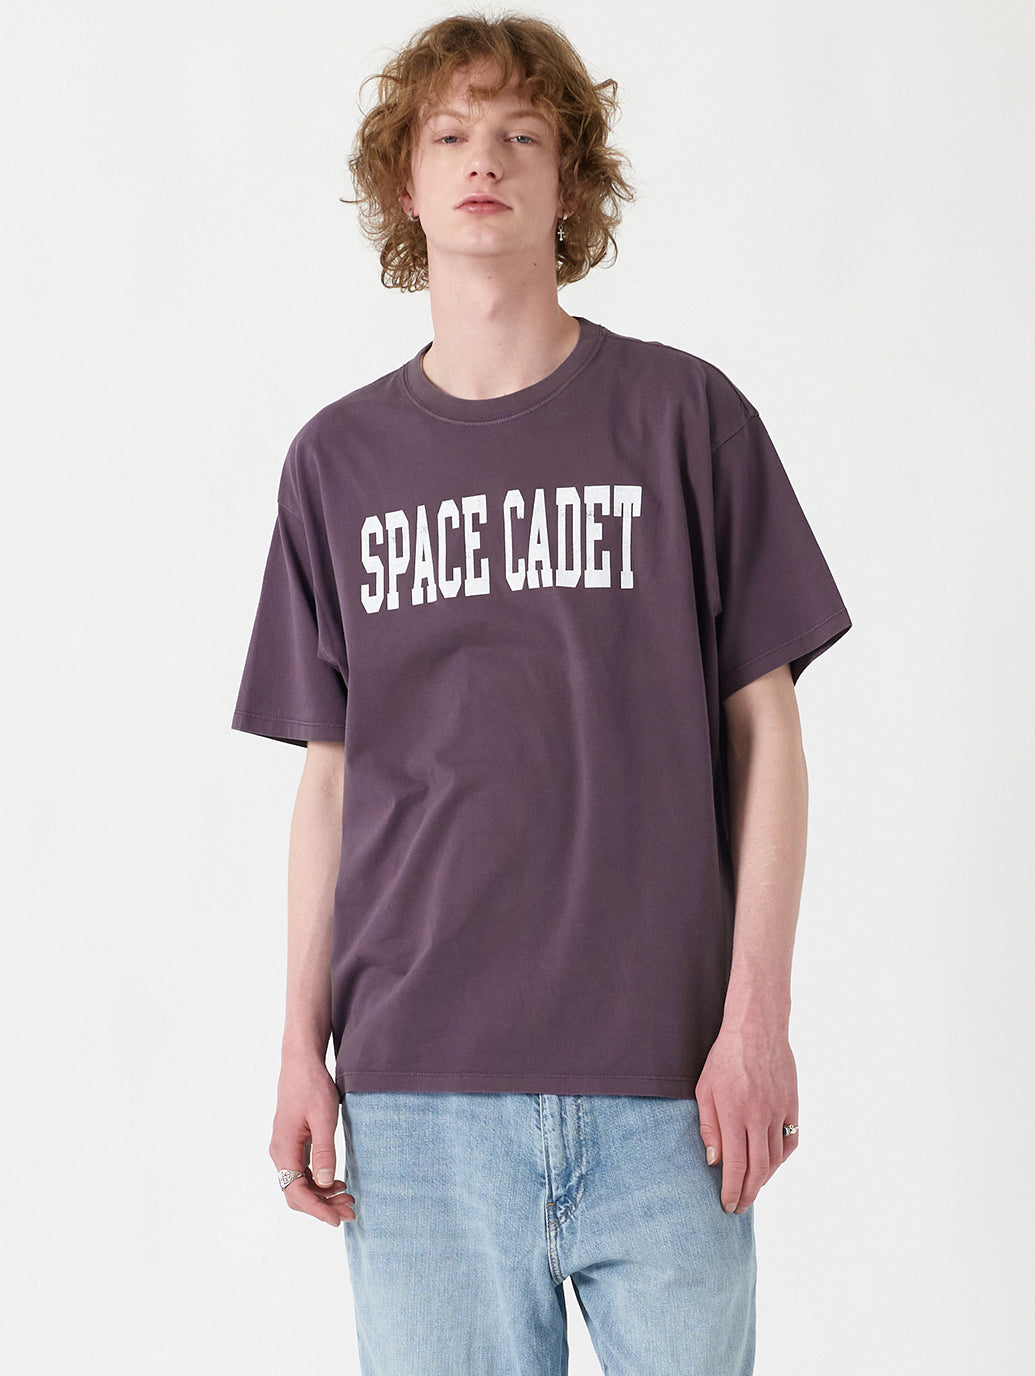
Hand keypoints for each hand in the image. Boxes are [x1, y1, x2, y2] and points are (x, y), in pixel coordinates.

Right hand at [269, 1057, 354, 1226]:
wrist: (301, 1063)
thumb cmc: (312, 1086)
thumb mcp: (323, 1117)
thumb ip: (324, 1151)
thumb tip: (325, 1183)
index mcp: (284, 1149)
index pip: (296, 1193)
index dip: (317, 1209)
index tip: (337, 1220)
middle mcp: (280, 1153)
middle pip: (296, 1193)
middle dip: (322, 1206)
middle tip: (351, 1211)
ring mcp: (284, 1149)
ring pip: (300, 1184)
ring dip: (322, 1195)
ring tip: (348, 1198)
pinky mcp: (292, 1144)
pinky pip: (302, 1172)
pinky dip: (319, 1182)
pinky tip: (336, 1181)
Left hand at [695, 1020, 798, 1214]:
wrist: (757, 1029)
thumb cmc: (724, 1057)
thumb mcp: (705, 1089)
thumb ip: (709, 1126)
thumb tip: (714, 1161)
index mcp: (734, 1113)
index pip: (736, 1165)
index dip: (732, 1190)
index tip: (727, 1205)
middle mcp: (759, 1116)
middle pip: (758, 1168)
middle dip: (748, 1193)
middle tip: (739, 1207)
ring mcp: (779, 1111)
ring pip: (776, 1158)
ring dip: (764, 1179)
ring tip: (752, 1188)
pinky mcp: (792, 1105)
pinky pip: (791, 1140)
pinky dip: (782, 1158)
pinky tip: (772, 1165)